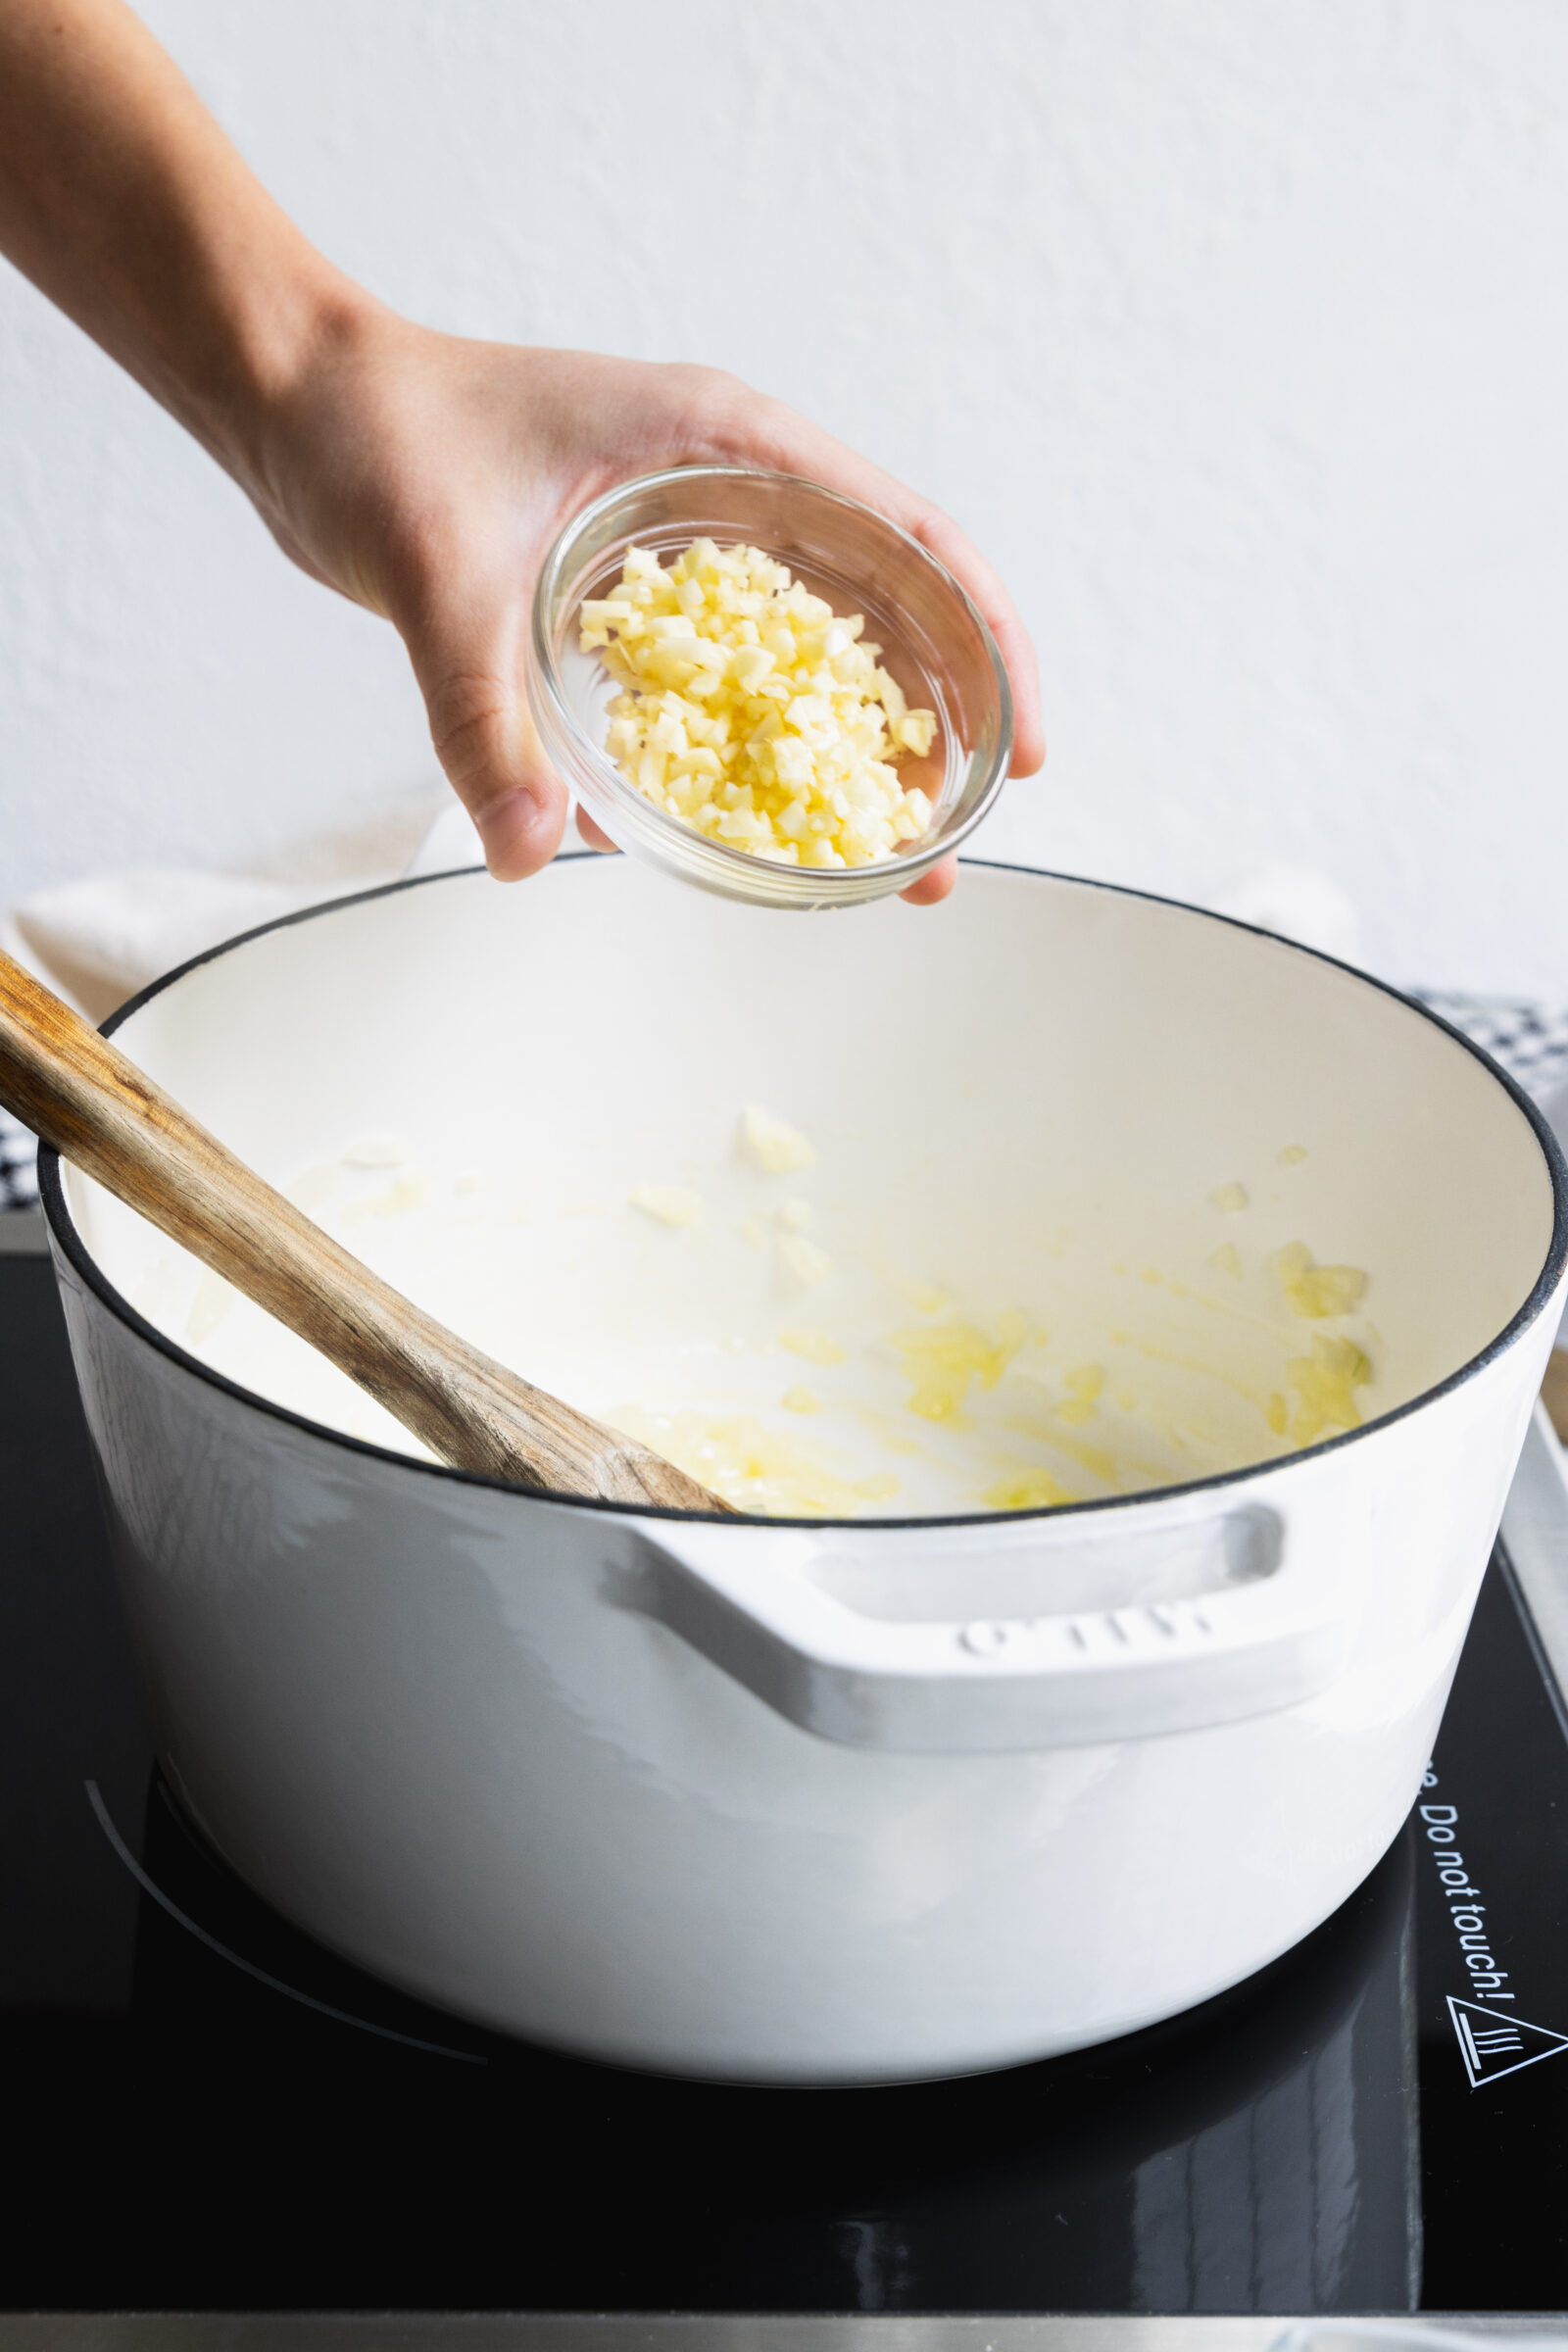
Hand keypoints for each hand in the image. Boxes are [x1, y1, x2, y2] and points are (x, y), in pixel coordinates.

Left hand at [246, 309, 1045, 904]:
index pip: (912, 542)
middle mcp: (729, 490)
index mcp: (727, 444)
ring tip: (879, 863)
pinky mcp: (634, 594)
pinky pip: (729, 683)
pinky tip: (760, 828)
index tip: (1022, 749)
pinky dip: (758, 753)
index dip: (989, 646)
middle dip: (933, 736)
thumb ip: (482, 714)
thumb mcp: (438, 574)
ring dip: (850, 756)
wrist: (297, 399)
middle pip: (885, 615)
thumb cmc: (377, 434)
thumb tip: (530, 858)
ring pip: (813, 657)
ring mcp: (687, 544)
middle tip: (946, 855)